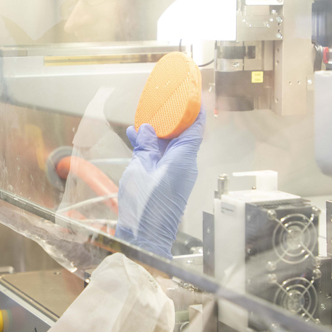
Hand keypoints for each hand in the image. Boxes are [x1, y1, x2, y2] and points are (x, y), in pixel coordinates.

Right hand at [115, 108, 205, 256]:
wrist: (143, 237)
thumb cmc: (146, 208)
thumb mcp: (140, 169)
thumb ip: (145, 147)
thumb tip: (147, 130)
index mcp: (183, 159)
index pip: (195, 128)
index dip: (195, 110)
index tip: (192, 95)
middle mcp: (184, 165)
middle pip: (183, 135)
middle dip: (173, 118)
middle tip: (162, 103)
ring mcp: (176, 174)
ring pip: (171, 146)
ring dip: (158, 133)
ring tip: (143, 120)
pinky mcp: (166, 182)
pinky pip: (162, 158)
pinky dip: (151, 147)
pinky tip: (136, 138)